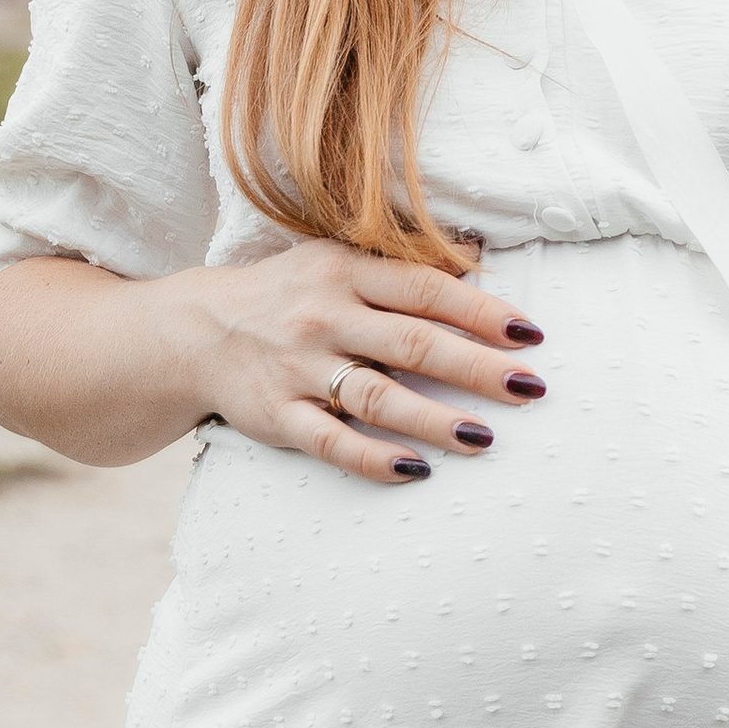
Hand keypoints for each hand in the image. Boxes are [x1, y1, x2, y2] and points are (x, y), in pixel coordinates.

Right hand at [181, 240, 549, 487]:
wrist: (197, 330)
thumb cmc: (290, 292)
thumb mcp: (336, 258)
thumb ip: (402, 263)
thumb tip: (478, 257)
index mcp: (345, 270)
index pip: (425, 289)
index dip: (481, 311)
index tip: (530, 333)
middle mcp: (325, 316)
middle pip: (412, 343)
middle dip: (476, 367)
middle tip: (530, 388)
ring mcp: (300, 368)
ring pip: (377, 397)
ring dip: (435, 419)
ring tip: (486, 437)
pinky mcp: (278, 416)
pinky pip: (330, 442)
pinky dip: (371, 457)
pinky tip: (414, 470)